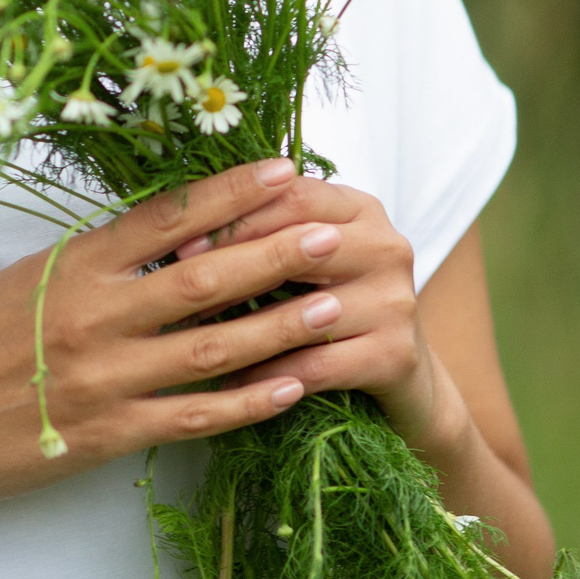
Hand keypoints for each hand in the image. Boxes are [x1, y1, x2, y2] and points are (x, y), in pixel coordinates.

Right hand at [0, 157, 362, 509]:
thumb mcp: (28, 279)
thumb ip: (97, 258)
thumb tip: (169, 228)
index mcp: (73, 267)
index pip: (167, 218)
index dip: (231, 193)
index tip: (285, 171)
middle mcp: (94, 317)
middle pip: (204, 279)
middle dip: (276, 252)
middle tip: (335, 232)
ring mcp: (105, 378)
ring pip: (213, 349)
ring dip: (280, 326)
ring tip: (334, 304)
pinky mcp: (110, 434)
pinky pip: (195, 417)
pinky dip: (249, 403)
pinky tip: (295, 387)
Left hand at [172, 176, 470, 457]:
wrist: (401, 373)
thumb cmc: (332, 305)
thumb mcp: (307, 257)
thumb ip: (266, 230)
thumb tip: (179, 223)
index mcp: (359, 208)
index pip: (293, 194)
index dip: (234, 213)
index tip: (180, 238)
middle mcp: (386, 245)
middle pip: (300, 244)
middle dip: (233, 263)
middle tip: (177, 283)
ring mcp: (396, 300)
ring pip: (304, 309)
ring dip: (242, 326)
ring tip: (189, 337)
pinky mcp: (396, 355)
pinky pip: (316, 365)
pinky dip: (269, 376)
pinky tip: (230, 384)